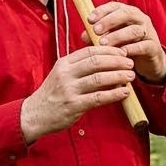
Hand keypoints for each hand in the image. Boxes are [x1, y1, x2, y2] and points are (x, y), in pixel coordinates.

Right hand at [20, 46, 135, 142]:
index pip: (90, 51)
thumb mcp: (62, 74)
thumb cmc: (52, 94)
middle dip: (117, 61)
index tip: (122, 52)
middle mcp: (66, 74)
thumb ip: (80, 66)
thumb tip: (106, 60)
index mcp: (64, 63)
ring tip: (131, 76)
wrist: (35, 115)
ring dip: (118, 76)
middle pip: (96, 62)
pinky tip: (124, 92)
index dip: (109, 50)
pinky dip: (114, 94)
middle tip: (130, 63)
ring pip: (99, 78)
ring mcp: (69, 90)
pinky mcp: (73, 105)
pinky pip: (98, 98)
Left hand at [83, 2, 165, 83]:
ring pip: (134, 30)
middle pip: (126, 13)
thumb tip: (83, 36)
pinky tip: (121, 53)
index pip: (115, 6)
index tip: (89, 19)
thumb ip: (98, 36)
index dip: (102, 11)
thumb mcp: (111, 39)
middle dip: (109, 21)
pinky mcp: (154, 47)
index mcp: (128, 13)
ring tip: (103, 44)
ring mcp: (148, 32)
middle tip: (95, 30)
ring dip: (117, 36)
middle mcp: (140, 19)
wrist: (149, 62)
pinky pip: (144, 46)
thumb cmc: (127, 46)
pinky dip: (132, 49)